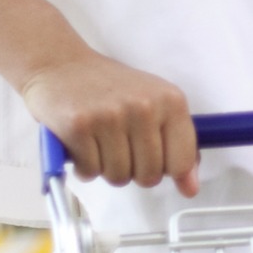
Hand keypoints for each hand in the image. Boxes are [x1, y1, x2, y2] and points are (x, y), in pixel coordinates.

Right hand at [21, 50, 198, 194]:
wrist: (61, 65)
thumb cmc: (110, 87)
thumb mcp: (155, 104)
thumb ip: (177, 143)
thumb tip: (191, 187)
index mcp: (171, 101)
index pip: (181, 162)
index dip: (167, 170)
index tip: (156, 163)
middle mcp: (143, 107)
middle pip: (149, 176)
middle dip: (134, 171)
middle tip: (121, 148)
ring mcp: (110, 116)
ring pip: (119, 177)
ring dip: (107, 169)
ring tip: (101, 143)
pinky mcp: (79, 127)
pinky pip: (90, 171)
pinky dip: (85, 166)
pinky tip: (83, 144)